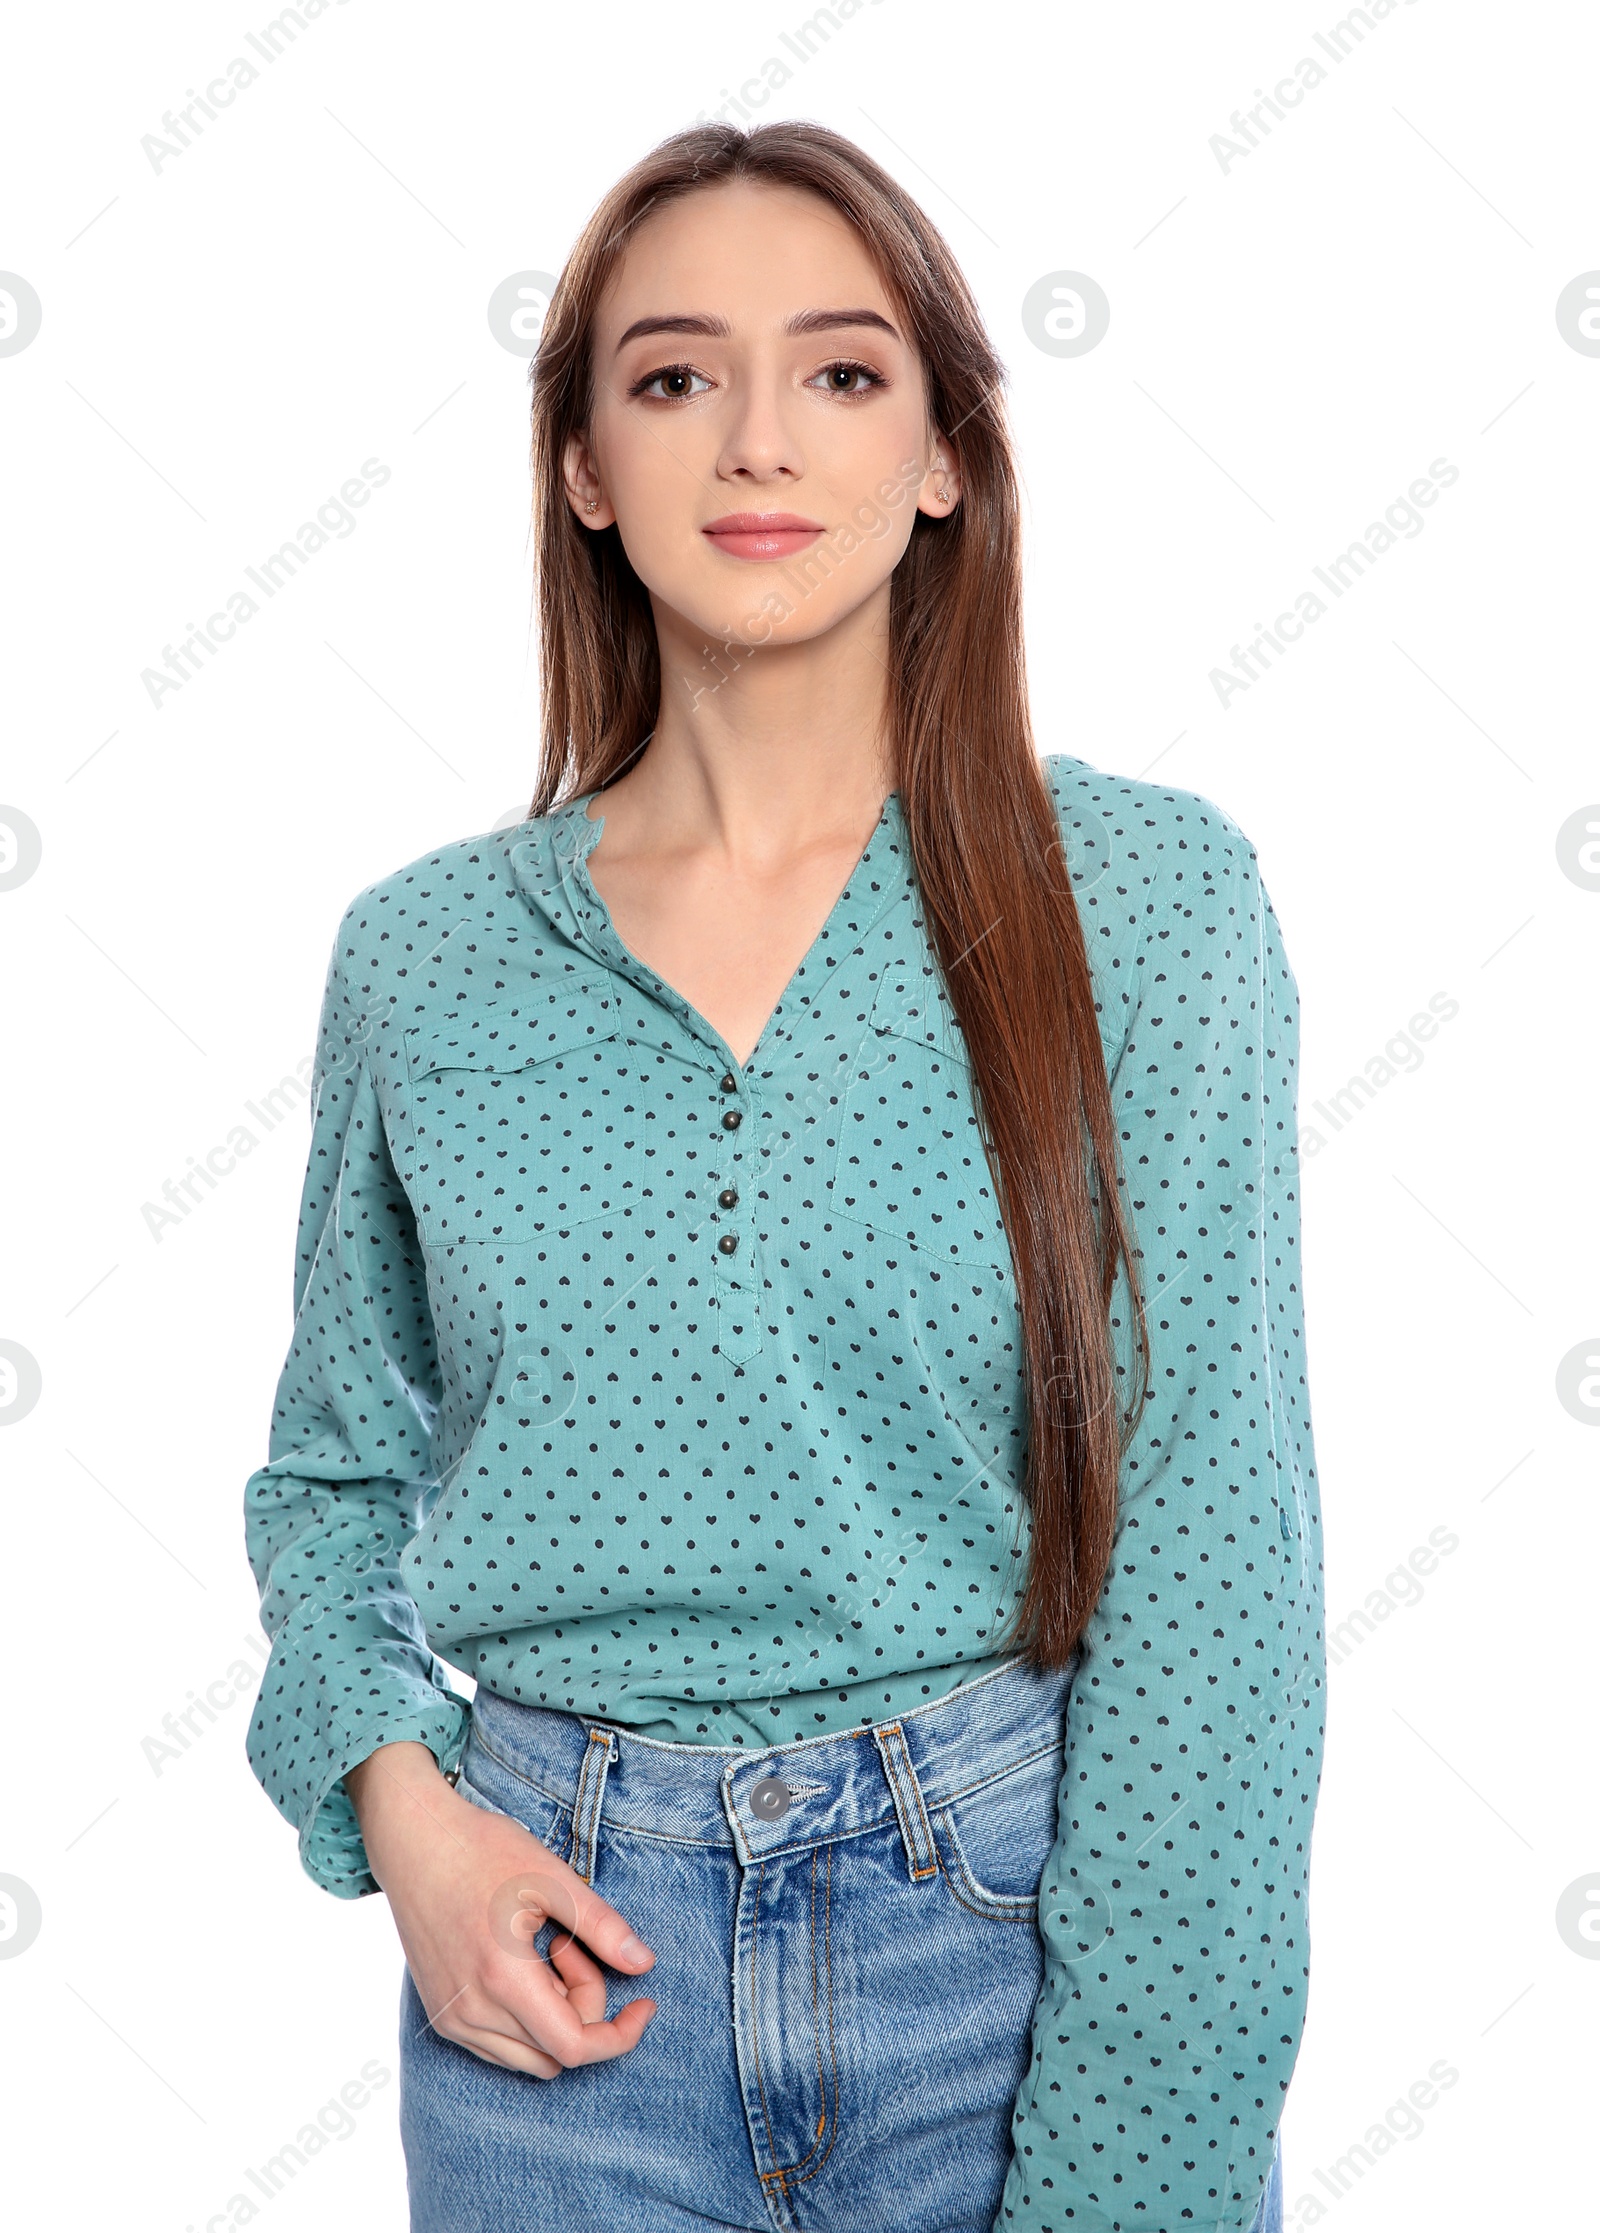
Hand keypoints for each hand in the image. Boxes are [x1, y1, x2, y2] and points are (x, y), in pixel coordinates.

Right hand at [345, 1741, 656, 2077]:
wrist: (415, 1841)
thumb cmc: (483, 1850)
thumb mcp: (552, 1879)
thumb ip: (602, 1927)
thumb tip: (643, 1964)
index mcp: (502, 1980)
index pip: (574, 2048)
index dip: (619, 2036)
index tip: (644, 2003)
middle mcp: (472, 2012)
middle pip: (556, 2053)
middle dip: (584, 2007)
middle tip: (572, 1944)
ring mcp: (452, 2019)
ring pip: (528, 2056)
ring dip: (554, 2014)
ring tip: (545, 1949)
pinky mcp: (441, 2015)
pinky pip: (499, 2045)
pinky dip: (526, 2017)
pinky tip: (521, 1962)